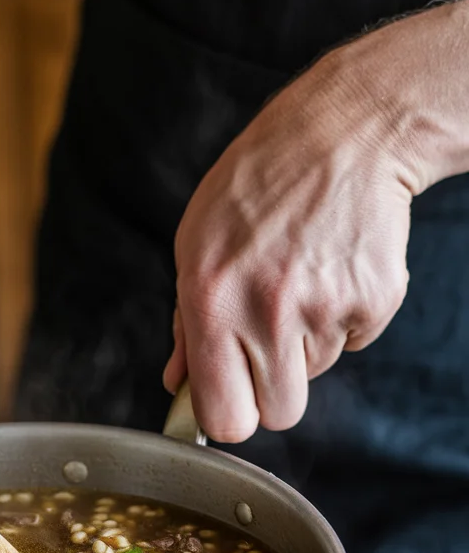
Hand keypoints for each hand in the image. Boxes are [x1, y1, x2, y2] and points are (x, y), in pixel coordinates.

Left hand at [164, 44, 419, 441]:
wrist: (344, 134)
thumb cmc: (259, 186)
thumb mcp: (197, 246)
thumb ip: (185, 323)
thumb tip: (177, 381)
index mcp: (212, 304)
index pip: (224, 417)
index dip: (229, 418)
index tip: (231, 402)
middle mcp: (268, 313)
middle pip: (280, 415)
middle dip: (272, 392)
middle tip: (268, 345)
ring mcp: (326, 309)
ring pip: (314, 373)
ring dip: (305, 342)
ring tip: (298, 278)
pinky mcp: (374, 300)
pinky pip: (354, 341)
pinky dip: (344, 316)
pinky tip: (331, 268)